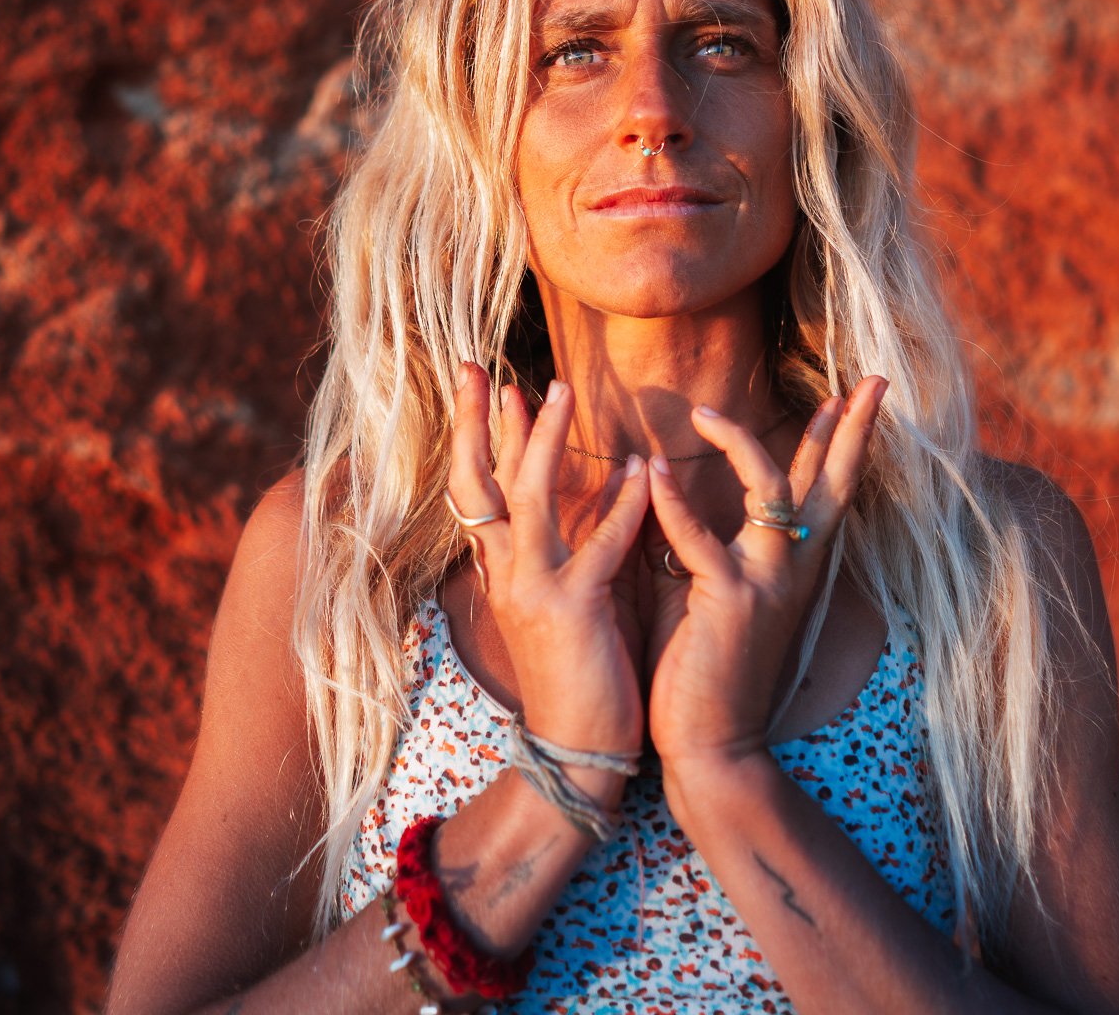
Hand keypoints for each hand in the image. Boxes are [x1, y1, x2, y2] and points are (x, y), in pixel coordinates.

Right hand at [447, 363, 650, 754]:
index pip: (479, 487)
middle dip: (480, 421)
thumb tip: (588, 483)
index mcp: (503, 570)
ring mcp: (534, 592)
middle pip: (479, 482)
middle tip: (483, 366)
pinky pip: (598, 550)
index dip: (477, 432)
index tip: (483, 381)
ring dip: (542, 441)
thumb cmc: (578, 672)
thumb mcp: (560, 599)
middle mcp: (506, 573)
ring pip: (529, 501)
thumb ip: (565, 544)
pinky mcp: (572, 614)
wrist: (575, 751)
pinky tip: (640, 470)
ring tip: (558, 390)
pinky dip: (620, 507)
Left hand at [643, 377, 889, 768]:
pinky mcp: (729, 601)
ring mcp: (766, 582)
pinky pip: (702, 538)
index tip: (859, 393)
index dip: (845, 439)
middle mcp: (794, 567)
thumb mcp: (723, 591)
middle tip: (875, 381)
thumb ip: (718, 541)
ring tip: (705, 412)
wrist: (712, 743)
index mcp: (796, 565)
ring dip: (742, 442)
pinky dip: (674, 501)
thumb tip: (685, 487)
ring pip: (773, 491)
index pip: (827, 488)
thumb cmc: (709, 668)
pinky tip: (653, 469)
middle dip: (852, 428)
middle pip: (832, 482)